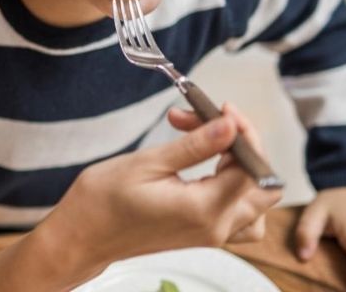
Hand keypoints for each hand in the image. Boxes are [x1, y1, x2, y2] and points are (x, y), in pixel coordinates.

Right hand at [46, 109, 281, 271]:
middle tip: (209, 122)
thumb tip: (230, 126)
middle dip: (242, 146)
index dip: (243, 133)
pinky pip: (241, 216)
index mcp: (204, 210)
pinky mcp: (204, 235)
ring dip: (243, 169)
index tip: (220, 109)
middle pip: (263, 186)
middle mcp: (215, 228)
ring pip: (257, 203)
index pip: (252, 168)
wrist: (82, 236)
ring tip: (209, 146)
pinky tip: (208, 169)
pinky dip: (236, 189)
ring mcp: (212, 235)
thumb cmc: (103, 201)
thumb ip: (195, 146)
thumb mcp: (147, 163)